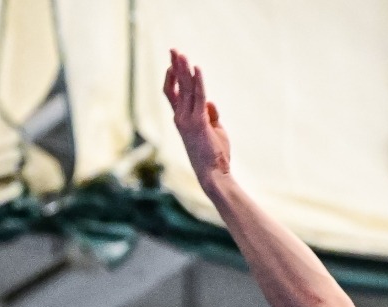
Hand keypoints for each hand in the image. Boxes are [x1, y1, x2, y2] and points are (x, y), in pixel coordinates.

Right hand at [163, 49, 231, 177]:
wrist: (213, 174)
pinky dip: (198, 81)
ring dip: (183, 69)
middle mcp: (180, 118)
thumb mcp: (214, 130)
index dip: (172, 78)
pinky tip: (197, 68)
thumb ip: (210, 115)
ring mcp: (187, 120)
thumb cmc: (215, 155)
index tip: (173, 63)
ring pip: (185, 88)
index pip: (172, 94)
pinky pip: (199, 96)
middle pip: (176, 86)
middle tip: (173, 50)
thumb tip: (210, 102)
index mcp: (181, 120)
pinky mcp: (199, 122)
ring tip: (180, 53)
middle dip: (175, 66)